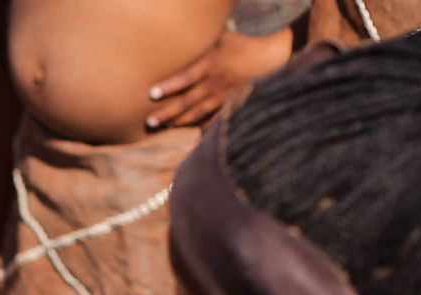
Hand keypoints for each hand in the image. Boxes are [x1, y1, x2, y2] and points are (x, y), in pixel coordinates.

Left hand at [146, 29, 291, 130]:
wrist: (271, 58)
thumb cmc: (243, 45)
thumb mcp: (222, 39)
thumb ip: (203, 42)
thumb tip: (184, 33)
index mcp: (211, 63)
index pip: (185, 77)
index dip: (168, 86)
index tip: (152, 93)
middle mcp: (215, 82)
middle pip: (187, 101)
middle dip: (167, 112)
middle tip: (150, 122)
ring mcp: (224, 96)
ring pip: (198, 113)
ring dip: (180, 121)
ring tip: (165, 126)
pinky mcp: (232, 105)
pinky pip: (214, 119)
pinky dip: (203, 128)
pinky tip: (192, 134)